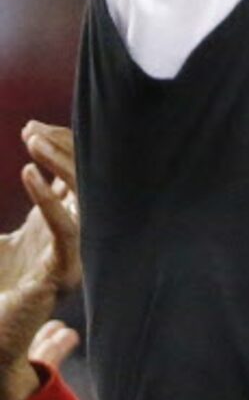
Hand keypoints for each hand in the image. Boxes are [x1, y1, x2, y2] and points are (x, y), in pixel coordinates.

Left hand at [0, 122, 79, 399]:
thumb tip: (15, 180)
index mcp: (52, 228)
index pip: (70, 177)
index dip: (56, 149)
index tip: (30, 128)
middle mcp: (68, 236)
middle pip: (82, 179)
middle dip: (62, 147)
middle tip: (32, 129)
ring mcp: (70, 253)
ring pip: (82, 195)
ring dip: (61, 162)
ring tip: (33, 140)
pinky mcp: (63, 271)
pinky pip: (65, 224)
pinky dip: (48, 196)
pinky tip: (30, 173)